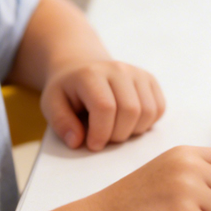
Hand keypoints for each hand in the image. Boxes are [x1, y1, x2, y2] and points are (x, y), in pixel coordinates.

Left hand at [41, 61, 165, 150]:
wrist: (81, 66)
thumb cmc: (67, 89)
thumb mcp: (51, 104)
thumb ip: (61, 123)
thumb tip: (77, 141)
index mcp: (91, 74)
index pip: (105, 108)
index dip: (101, 133)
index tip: (93, 144)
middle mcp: (118, 69)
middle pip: (131, 111)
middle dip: (118, 135)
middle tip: (104, 138)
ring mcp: (137, 73)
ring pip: (148, 112)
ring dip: (133, 131)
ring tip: (115, 130)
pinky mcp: (150, 80)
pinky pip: (159, 108)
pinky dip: (147, 123)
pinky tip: (129, 122)